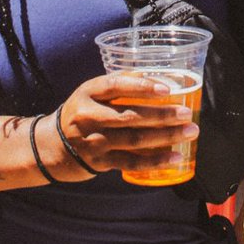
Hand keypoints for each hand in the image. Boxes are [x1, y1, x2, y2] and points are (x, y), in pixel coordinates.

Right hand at [33, 73, 197, 181]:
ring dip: (166, 136)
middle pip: (130, 115)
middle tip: (187, 114)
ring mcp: (94, 141)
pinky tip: (175, 157)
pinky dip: (155, 161)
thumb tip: (159, 80)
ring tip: (190, 132)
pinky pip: (131, 162)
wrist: (53, 146)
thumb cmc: (83, 112)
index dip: (142, 87)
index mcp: (88, 92)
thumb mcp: (91, 93)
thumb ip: (119, 87)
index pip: (116, 86)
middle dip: (162, 115)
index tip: (167, 89)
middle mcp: (89, 116)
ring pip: (134, 139)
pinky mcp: (100, 162)